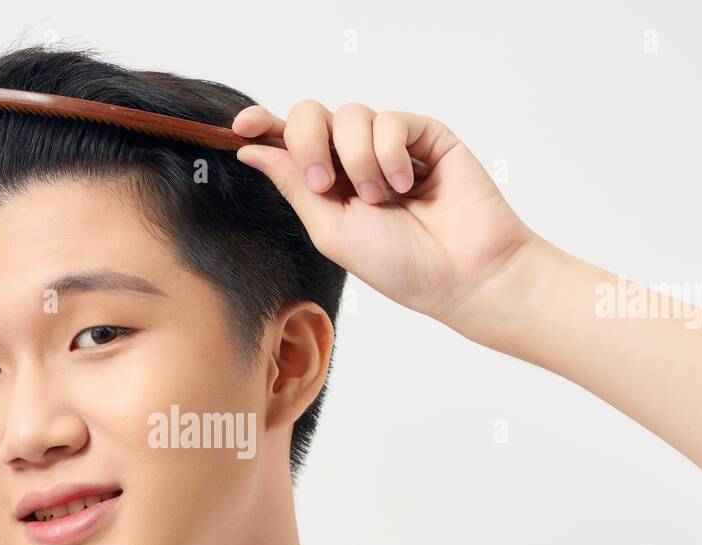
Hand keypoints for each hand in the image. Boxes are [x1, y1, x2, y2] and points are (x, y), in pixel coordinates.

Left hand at [233, 101, 538, 335]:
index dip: (264, 126)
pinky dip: (390, 152)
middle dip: (309, 143)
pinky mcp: (424, 135)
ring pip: (351, 115)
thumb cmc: (401, 265)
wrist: (460, 273)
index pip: (289, 142)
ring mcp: (391, 145)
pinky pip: (389, 119)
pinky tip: (406, 185)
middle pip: (313, 116)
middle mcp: (355, 160)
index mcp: (328, 184)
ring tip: (381, 198)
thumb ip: (293, 184)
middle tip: (325, 183)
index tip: (240, 127)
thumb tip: (251, 148)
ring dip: (358, 159)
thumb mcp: (329, 229)